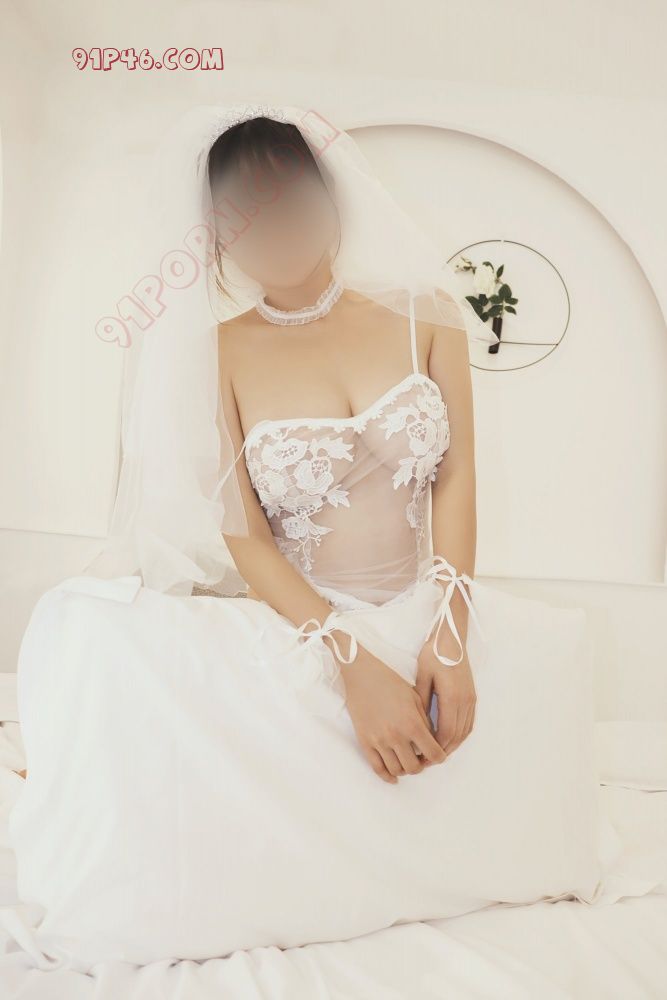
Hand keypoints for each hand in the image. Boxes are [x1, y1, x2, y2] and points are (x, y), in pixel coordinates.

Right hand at [338, 649, 446, 783]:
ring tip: (408, 761)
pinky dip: (387, 776)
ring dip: (405, 770)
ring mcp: (379, 741)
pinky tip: (394, 776)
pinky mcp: (365, 742)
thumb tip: (431, 740)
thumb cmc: (390, 683)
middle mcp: (396, 736)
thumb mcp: (415, 698)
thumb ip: (425, 721)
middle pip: (415, 767)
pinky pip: (377, 768)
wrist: (362, 676)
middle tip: (422, 758)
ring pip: (397, 770)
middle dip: (422, 765)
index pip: (433, 753)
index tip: (439, 755)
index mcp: (412, 724)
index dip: (439, 757)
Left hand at [414, 646, 475, 756]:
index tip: (423, 756)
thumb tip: (416, 725)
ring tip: (437, 752)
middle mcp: (465, 701)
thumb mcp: (422, 675)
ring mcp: (471, 699)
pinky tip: (448, 738)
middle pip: (457, 736)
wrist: (451, 638)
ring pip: (465, 731)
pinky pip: (468, 723)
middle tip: (428, 760)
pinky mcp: (472, 696)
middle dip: (443, 751)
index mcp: (452, 696)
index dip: (436, 748)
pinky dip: (459, 734)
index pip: (446, 732)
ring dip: (452, 744)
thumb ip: (420, 701)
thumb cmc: (433, 653)